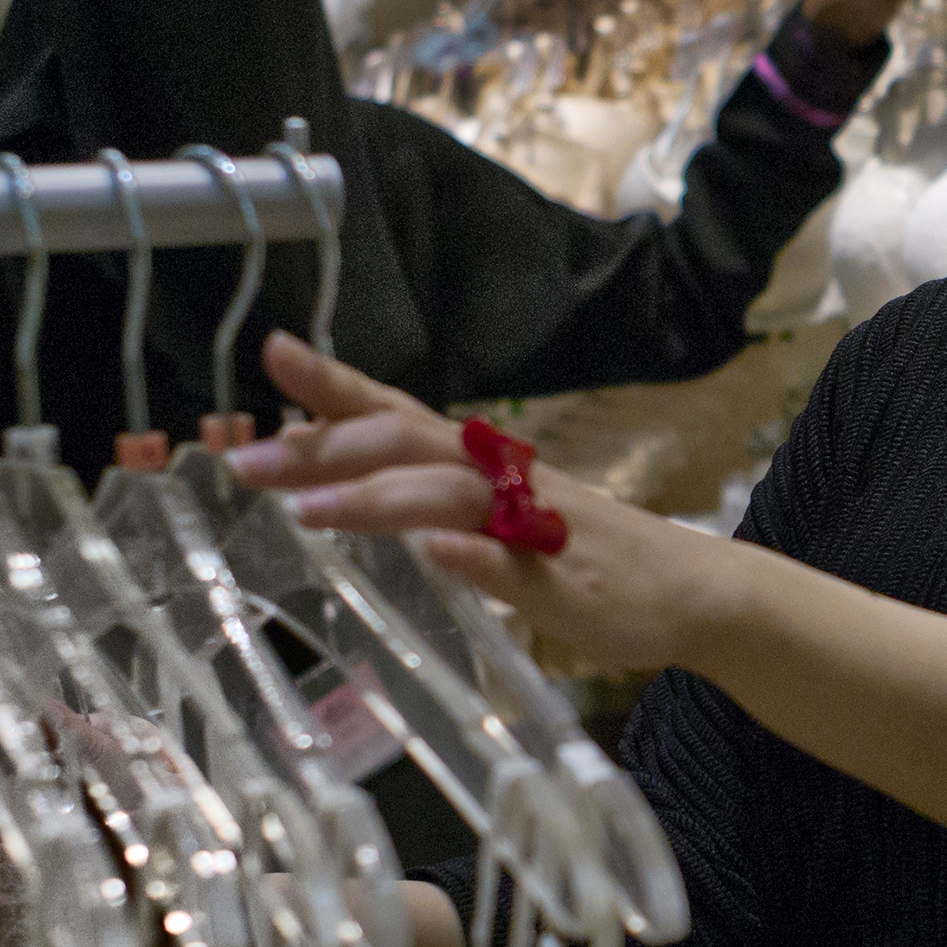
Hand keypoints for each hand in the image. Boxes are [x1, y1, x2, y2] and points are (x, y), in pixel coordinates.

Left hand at [247, 333, 946, 872]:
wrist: (698, 593)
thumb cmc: (588, 559)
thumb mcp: (498, 520)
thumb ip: (427, 504)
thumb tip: (337, 486)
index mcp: (483, 463)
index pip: (395, 410)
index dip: (334, 384)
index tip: (271, 352)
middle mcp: (505, 478)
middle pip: (407, 444)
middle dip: (326, 445)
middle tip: (248, 457)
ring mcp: (535, 527)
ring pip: (449, 496)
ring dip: (378, 498)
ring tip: (308, 508)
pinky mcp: (566, 581)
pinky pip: (514, 564)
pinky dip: (470, 553)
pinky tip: (430, 551)